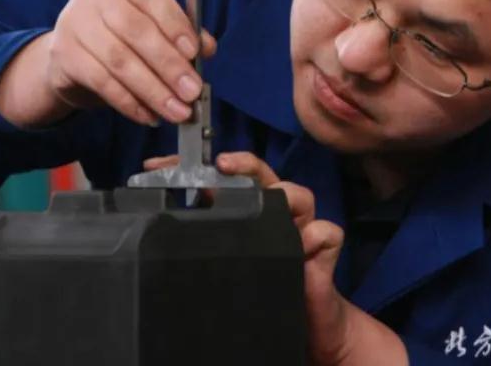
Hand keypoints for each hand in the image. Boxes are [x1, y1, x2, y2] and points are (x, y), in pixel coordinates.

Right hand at [0, 0, 215, 127]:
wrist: (72, 51)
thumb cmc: (123, 32)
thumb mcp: (153, 22)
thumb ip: (182, 31)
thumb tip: (207, 48)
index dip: (174, 22)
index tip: (194, 52)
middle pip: (134, 30)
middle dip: (168, 64)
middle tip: (191, 91)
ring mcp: (74, 22)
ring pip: (119, 60)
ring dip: (153, 90)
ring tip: (177, 110)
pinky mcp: (63, 54)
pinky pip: (102, 82)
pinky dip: (130, 102)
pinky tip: (150, 115)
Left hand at [142, 152, 407, 365]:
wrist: (309, 326)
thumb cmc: (265, 289)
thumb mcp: (230, 264)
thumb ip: (209, 245)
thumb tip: (163, 235)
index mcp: (249, 213)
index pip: (224, 180)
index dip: (195, 170)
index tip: (163, 167)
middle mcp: (276, 214)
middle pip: (264, 176)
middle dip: (244, 163)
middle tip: (223, 164)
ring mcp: (302, 230)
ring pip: (301, 195)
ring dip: (287, 193)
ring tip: (273, 198)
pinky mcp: (324, 253)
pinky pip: (328, 233)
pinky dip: (317, 234)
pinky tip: (304, 243)